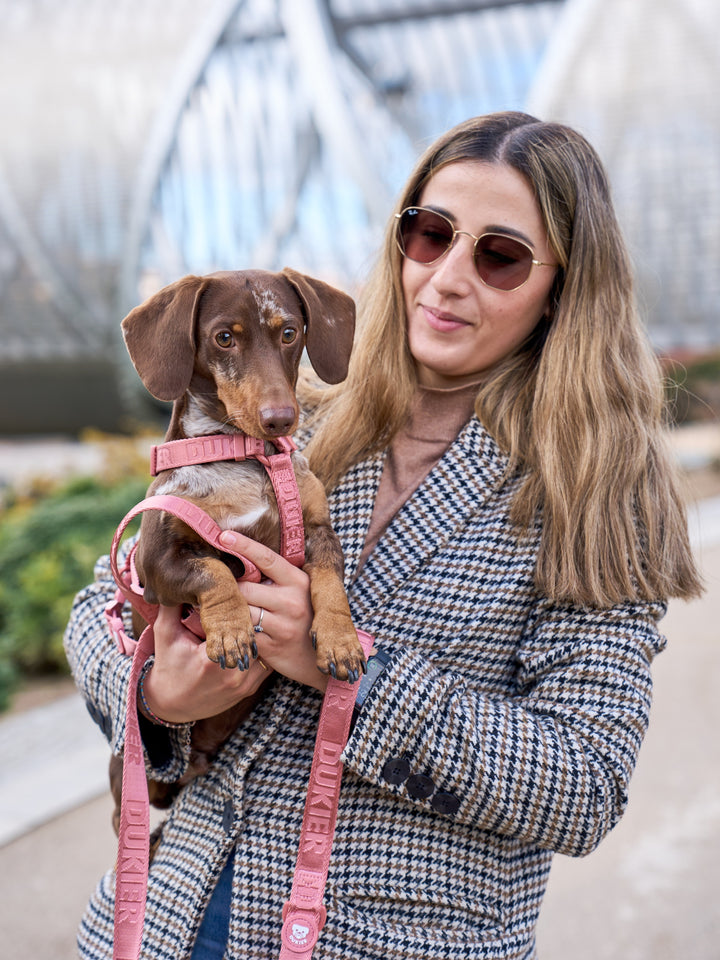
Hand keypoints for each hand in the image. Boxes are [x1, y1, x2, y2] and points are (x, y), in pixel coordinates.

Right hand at [141, 604, 270, 723]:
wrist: (171, 706)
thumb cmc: (167, 668)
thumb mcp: (165, 635)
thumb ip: (172, 607)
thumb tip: (181, 579)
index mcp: (212, 659)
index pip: (239, 625)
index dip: (242, 607)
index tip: (240, 594)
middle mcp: (233, 673)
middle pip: (257, 636)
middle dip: (255, 619)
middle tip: (257, 599)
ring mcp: (244, 684)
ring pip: (266, 651)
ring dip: (261, 635)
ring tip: (259, 616)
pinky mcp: (249, 690)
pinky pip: (266, 665)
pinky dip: (262, 651)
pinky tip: (256, 637)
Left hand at [219, 529, 329, 693]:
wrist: (320, 661)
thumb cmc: (305, 620)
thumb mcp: (300, 593)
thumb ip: (277, 579)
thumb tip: (243, 560)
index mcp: (299, 582)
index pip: (267, 558)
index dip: (244, 545)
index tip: (224, 535)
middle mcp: (292, 601)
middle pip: (245, 588)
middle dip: (233, 591)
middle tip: (226, 593)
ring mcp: (283, 625)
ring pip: (242, 611)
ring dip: (232, 612)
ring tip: (229, 613)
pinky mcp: (272, 647)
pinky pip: (244, 634)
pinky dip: (236, 631)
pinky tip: (237, 631)